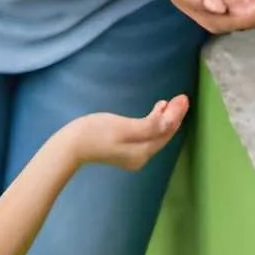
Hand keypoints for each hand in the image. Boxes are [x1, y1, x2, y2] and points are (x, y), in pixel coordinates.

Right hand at [62, 96, 191, 171]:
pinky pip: (147, 134)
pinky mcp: (125, 149)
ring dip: (165, 118)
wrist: (71, 145)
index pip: (166, 131)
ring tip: (172, 102)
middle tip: (182, 97)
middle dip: (174, 116)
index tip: (183, 98)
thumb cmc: (95, 133)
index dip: (176, 115)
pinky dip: (154, 122)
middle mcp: (141, 156)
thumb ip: (149, 126)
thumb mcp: (123, 127)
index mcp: (143, 152)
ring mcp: (133, 154)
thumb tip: (170, 122)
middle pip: (163, 134)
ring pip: (156, 134)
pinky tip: (156, 111)